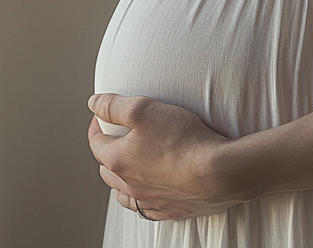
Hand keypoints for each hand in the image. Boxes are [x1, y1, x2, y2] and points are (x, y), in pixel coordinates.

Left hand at [87, 93, 245, 220]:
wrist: (218, 172)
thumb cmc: (182, 138)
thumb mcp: (144, 109)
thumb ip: (114, 105)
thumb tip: (93, 103)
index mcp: (119, 160)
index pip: (96, 143)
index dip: (97, 126)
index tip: (103, 116)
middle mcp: (130, 185)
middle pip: (107, 170)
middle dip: (107, 152)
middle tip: (116, 137)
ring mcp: (150, 201)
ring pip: (125, 193)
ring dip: (122, 178)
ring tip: (131, 165)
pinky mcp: (171, 209)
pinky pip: (149, 207)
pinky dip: (144, 197)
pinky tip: (153, 188)